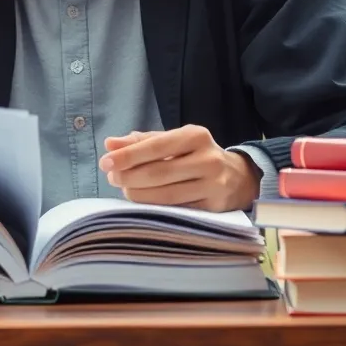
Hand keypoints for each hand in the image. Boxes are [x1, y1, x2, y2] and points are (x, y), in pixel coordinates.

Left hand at [99, 125, 261, 212]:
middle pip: (159, 172)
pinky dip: (155, 208)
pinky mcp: (214, 207)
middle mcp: (207, 158)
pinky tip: (143, 203)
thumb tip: (110, 144)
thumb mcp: (174, 142)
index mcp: (195, 136)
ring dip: (139, 195)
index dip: (128, 155)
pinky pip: (177, 210)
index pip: (156, 146)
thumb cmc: (196, 156)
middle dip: (129, 177)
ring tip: (126, 190)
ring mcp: (213, 185)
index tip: (105, 162)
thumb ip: (141, 142)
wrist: (239, 177)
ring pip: (167, 195)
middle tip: (112, 178)